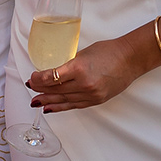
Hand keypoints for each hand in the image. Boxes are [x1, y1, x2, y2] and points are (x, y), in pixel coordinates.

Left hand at [25, 37, 150, 112]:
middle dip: (40, 90)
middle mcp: (84, 84)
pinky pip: (74, 105)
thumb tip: (54, 73)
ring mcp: (91, 94)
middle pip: (56, 90)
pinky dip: (61, 107)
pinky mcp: (96, 100)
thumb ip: (69, 65)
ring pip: (63, 100)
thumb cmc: (108, 51)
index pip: (52, 77)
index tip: (32, 77)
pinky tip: (50, 108)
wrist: (130, 59)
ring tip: (36, 101)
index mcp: (79, 68)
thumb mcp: (83, 54)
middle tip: (30, 88)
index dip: (39, 79)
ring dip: (48, 101)